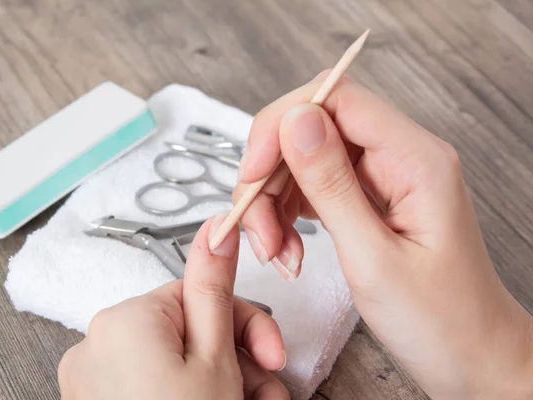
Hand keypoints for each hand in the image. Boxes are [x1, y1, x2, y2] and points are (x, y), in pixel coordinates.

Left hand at [58, 215, 287, 399]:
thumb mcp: (216, 358)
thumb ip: (214, 287)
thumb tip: (216, 228)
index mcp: (123, 320)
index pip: (196, 293)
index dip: (244, 322)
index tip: (273, 351)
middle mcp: (97, 344)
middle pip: (188, 330)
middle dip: (237, 359)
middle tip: (265, 391)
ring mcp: (93, 380)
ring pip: (175, 362)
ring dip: (223, 383)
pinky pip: (152, 385)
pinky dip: (190, 395)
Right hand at [235, 72, 532, 398]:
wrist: (470, 356)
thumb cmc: (440, 321)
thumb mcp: (375, 258)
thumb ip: (331, 185)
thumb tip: (294, 120)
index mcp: (415, 159)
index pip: (336, 98)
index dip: (282, 125)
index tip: (252, 174)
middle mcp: (399, 156)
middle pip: (311, 129)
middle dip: (271, 177)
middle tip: (258, 231)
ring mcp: (382, 176)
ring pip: (303, 159)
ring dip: (273, 203)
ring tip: (276, 254)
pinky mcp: (366, 197)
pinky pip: (311, 187)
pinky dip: (286, 215)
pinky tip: (287, 249)